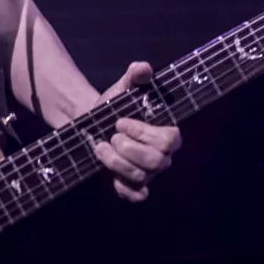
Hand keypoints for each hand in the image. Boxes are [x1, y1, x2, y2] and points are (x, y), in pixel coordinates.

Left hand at [91, 62, 181, 202]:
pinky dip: (124, 188)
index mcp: (165, 132)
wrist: (93, 124)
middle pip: (157, 162)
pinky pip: (137, 195)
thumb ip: (134, 77)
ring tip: (100, 146)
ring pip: (142, 177)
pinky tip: (109, 175)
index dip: (145, 133)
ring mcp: (148, 173)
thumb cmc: (114, 106)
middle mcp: (161, 155)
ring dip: (117, 162)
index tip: (120, 121)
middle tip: (112, 135)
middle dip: (130, 149)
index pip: (171, 139)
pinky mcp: (132, 185)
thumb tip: (143, 68)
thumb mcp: (122, 89)